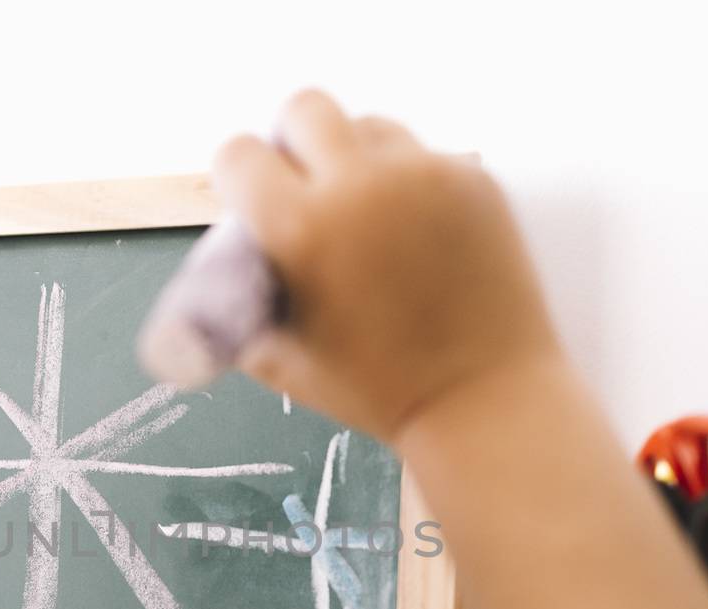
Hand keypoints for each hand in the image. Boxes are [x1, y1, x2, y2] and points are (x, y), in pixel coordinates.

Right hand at [212, 89, 560, 442]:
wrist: (481, 402)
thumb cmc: (377, 392)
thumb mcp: (280, 360)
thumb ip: (239, 301)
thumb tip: (225, 262)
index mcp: (300, 229)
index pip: (240, 153)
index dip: (239, 179)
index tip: (253, 201)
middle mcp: (360, 187)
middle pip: (305, 108)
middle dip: (294, 144)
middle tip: (306, 188)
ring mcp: (424, 177)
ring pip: (369, 126)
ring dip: (355, 159)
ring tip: (366, 215)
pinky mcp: (472, 180)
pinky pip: (423, 157)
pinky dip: (410, 185)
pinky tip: (415, 234)